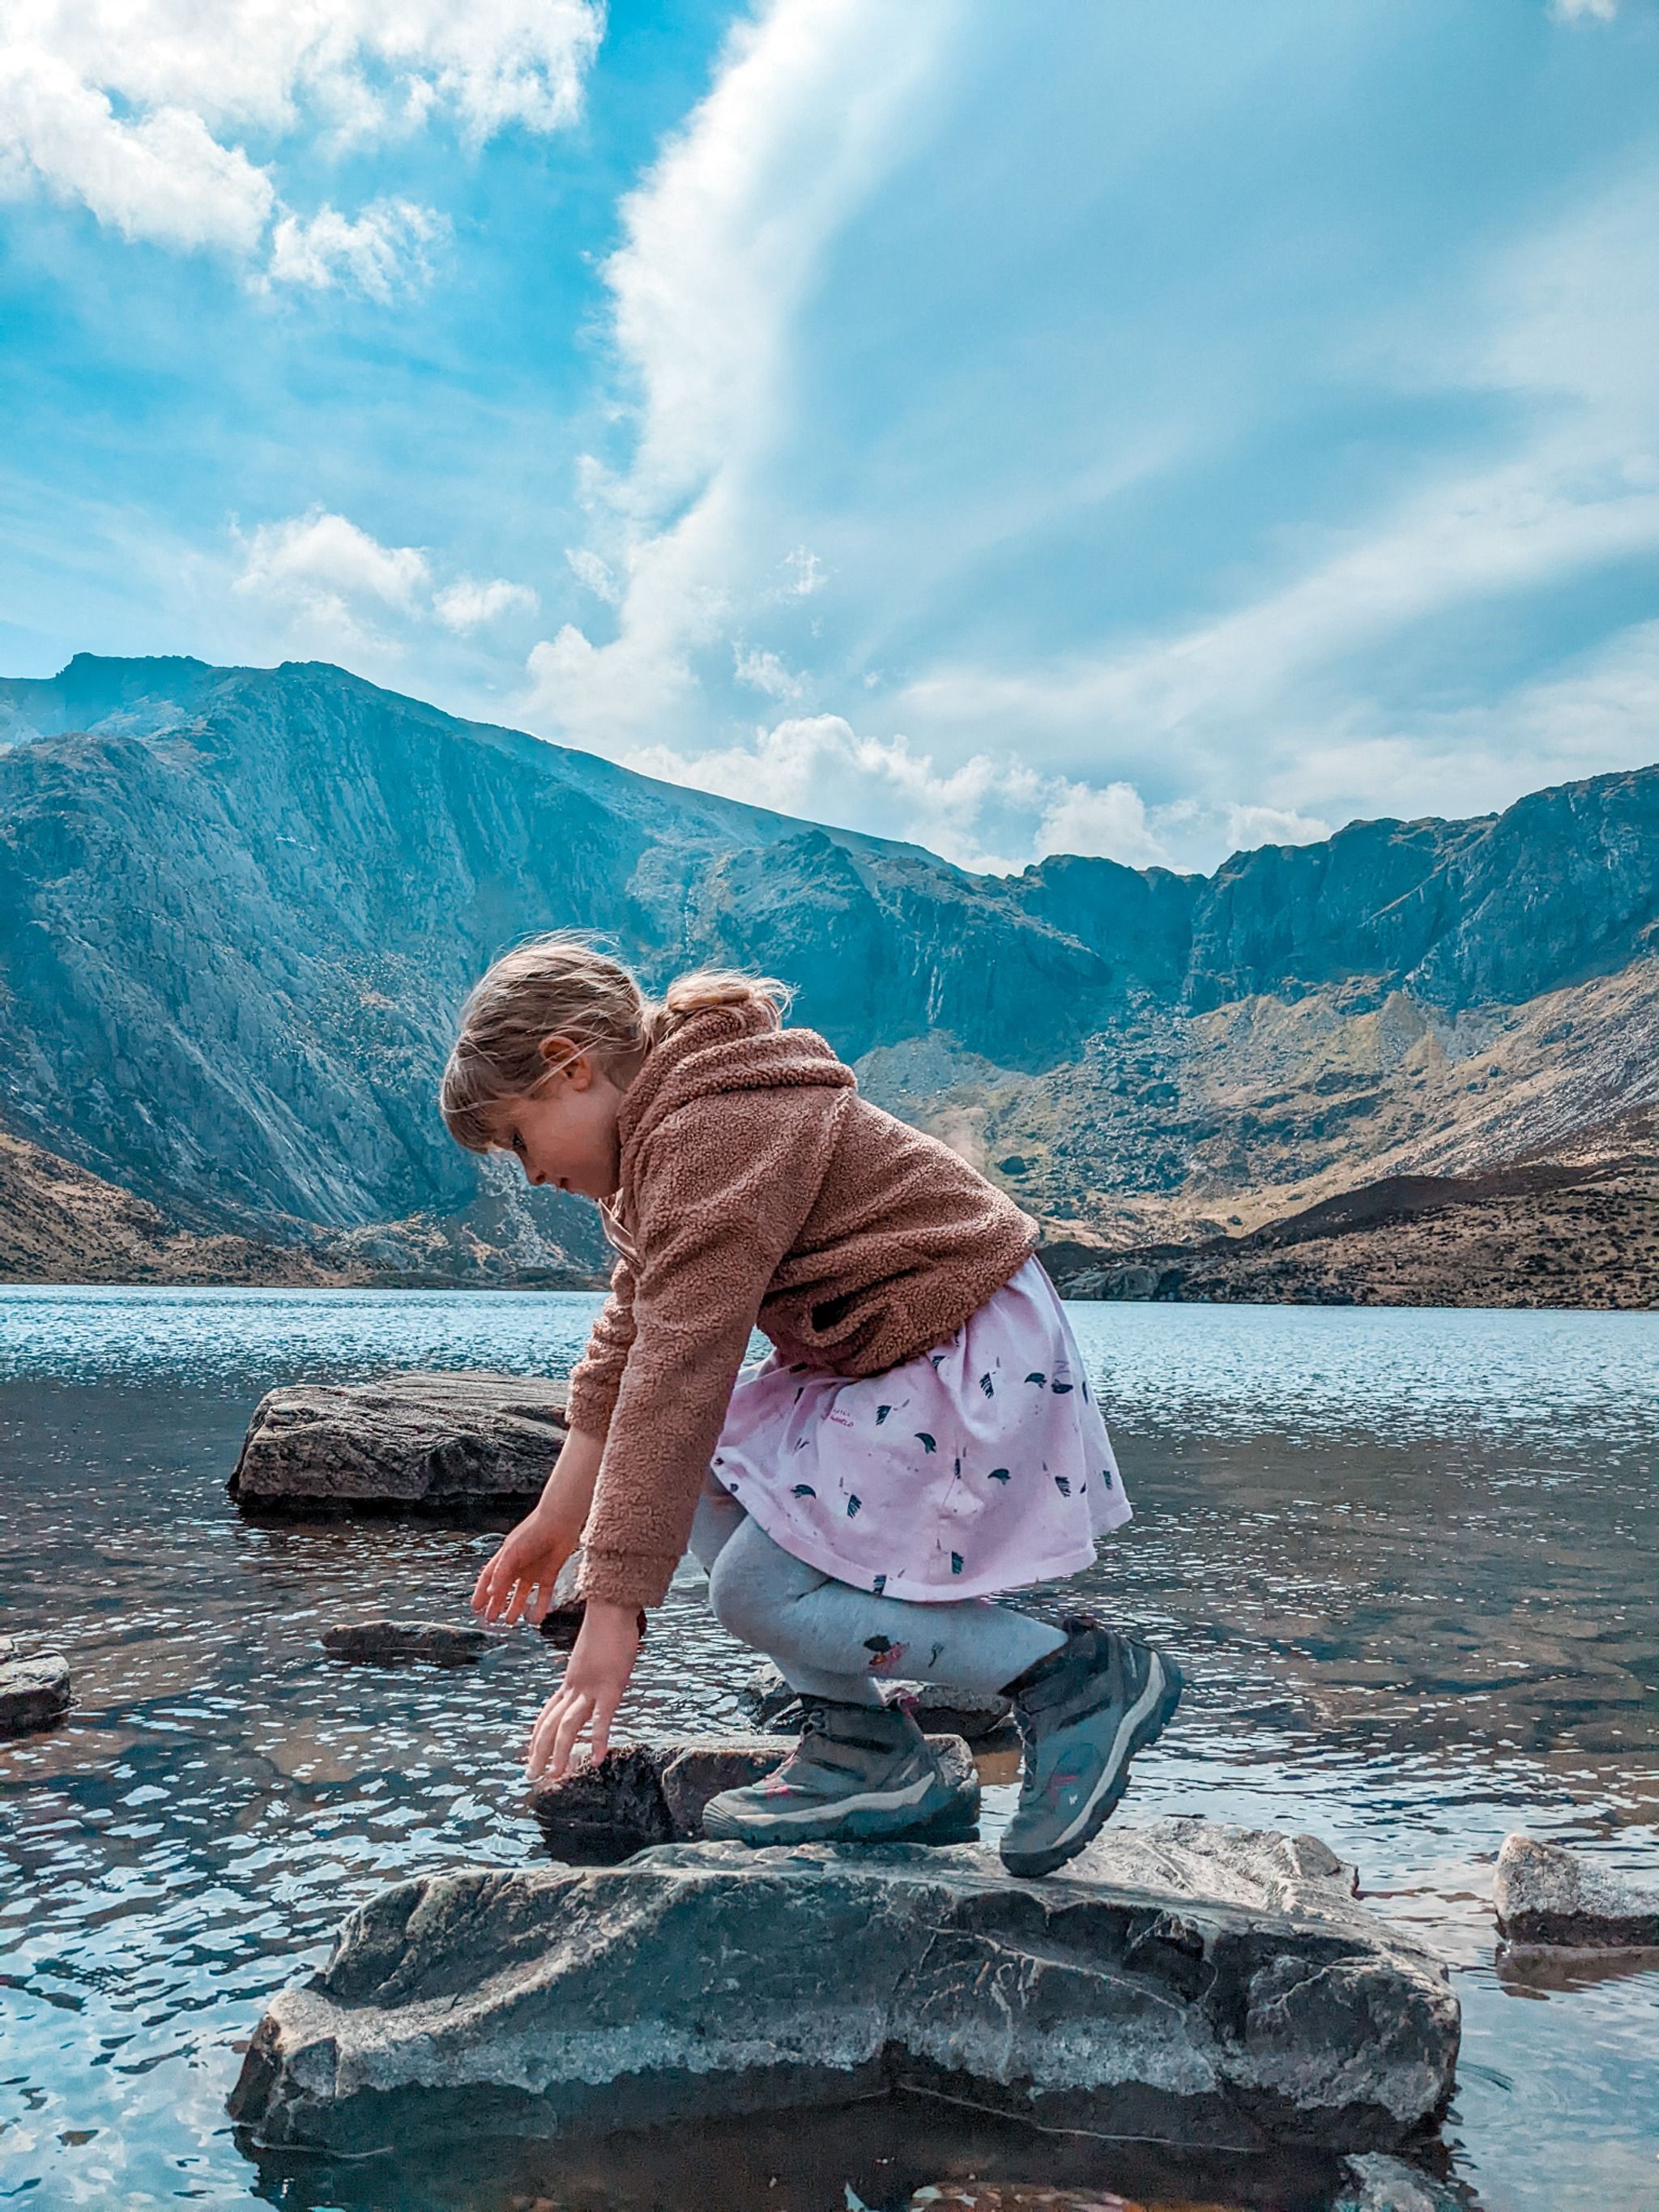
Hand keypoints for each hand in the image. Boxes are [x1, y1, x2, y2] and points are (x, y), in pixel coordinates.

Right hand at [471, 1507, 580, 1625]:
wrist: (559, 1523)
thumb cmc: (533, 1533)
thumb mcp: (512, 1553)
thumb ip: (501, 1573)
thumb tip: (491, 1593)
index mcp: (505, 1557)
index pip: (489, 1578)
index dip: (481, 1592)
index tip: (475, 1607)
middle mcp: (518, 1565)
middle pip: (504, 1588)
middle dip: (497, 1604)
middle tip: (491, 1620)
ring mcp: (534, 1570)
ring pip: (523, 1593)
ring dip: (516, 1607)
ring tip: (510, 1621)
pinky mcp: (550, 1573)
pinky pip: (544, 1594)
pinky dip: (540, 1607)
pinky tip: (535, 1619)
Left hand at [526, 1601, 640, 1780]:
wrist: (611, 1607)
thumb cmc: (607, 1625)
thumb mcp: (594, 1653)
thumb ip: (592, 1668)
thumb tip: (598, 1671)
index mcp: (571, 1680)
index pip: (548, 1713)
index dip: (537, 1736)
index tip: (531, 1754)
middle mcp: (575, 1687)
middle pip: (550, 1724)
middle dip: (540, 1752)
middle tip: (531, 1776)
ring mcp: (591, 1688)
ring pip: (568, 1726)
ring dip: (560, 1753)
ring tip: (555, 1776)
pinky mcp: (610, 1687)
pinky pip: (601, 1719)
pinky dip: (596, 1740)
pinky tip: (596, 1759)